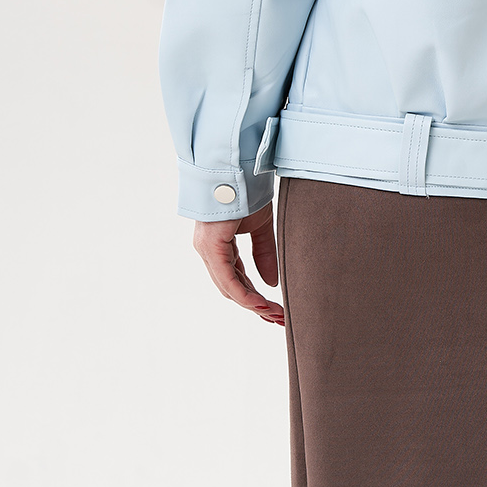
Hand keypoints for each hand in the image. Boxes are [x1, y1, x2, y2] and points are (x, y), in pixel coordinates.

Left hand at [193, 202, 283, 325]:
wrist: (239, 167)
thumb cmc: (247, 192)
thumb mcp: (261, 227)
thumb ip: (264, 254)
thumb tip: (270, 284)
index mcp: (219, 246)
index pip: (236, 279)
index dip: (255, 296)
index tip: (274, 310)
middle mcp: (209, 251)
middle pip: (231, 288)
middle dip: (256, 305)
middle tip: (278, 318)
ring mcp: (208, 250)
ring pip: (229, 288)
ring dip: (253, 304)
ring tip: (275, 315)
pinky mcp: (211, 246)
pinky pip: (228, 279)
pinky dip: (244, 294)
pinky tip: (260, 304)